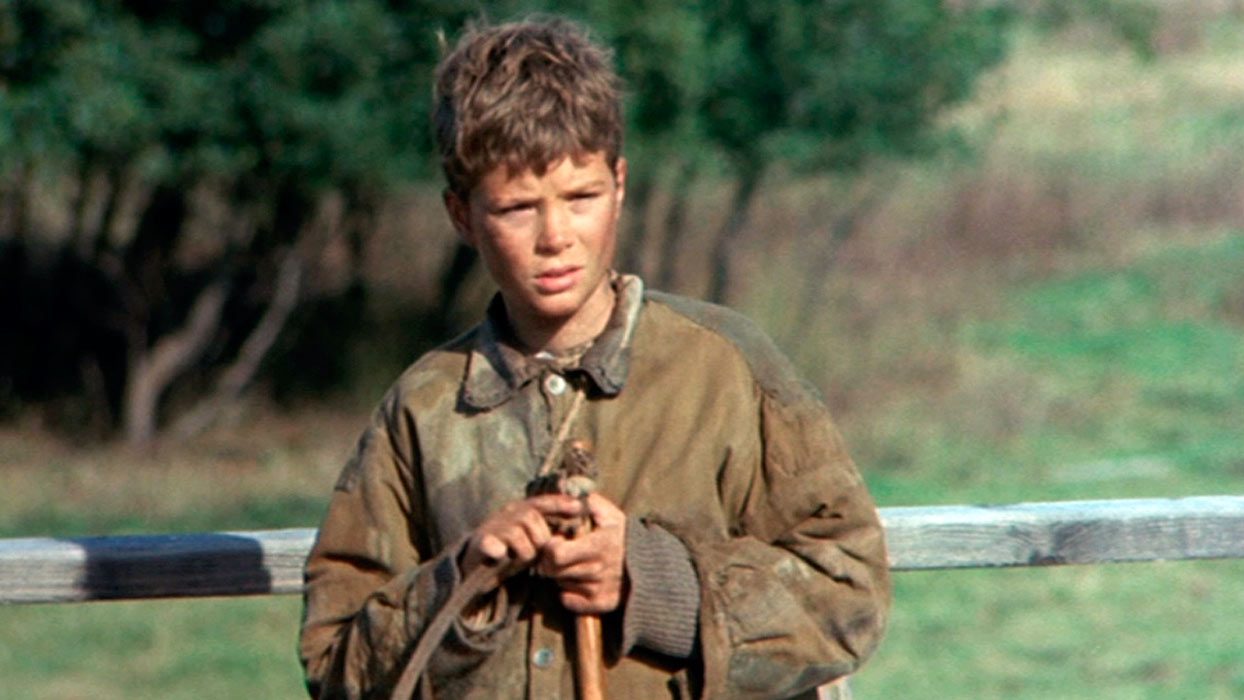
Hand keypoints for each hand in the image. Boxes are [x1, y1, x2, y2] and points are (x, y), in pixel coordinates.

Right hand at [461, 494, 585, 590]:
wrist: (478, 569)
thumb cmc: (512, 553)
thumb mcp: (533, 539)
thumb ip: (550, 530)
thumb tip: (577, 519)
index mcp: (520, 510)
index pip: (542, 502)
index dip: (560, 503)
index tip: (578, 507)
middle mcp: (506, 514)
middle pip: (533, 519)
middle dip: (540, 539)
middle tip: (536, 555)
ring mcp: (492, 527)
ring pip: (518, 535)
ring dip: (524, 552)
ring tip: (518, 561)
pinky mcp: (480, 543)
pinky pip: (493, 544)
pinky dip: (497, 548)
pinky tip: (500, 554)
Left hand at [536, 493, 626, 613]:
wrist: (653, 567)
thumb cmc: (627, 539)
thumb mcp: (613, 516)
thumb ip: (592, 504)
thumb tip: (574, 495)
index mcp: (597, 546)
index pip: (556, 553)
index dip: (550, 547)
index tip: (557, 541)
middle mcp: (596, 570)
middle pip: (554, 571)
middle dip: (550, 562)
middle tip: (559, 555)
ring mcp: (598, 589)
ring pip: (561, 584)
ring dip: (562, 576)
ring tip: (574, 566)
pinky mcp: (600, 604)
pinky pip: (569, 601)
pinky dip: (568, 593)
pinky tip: (578, 582)